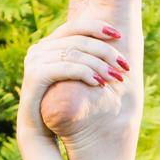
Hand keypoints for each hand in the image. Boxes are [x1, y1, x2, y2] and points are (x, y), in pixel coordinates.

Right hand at [16, 20, 127, 147]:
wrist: (40, 133)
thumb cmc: (60, 106)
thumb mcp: (74, 79)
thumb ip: (84, 61)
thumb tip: (110, 48)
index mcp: (47, 45)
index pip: (75, 27)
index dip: (98, 28)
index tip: (119, 36)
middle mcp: (38, 49)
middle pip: (78, 41)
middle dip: (105, 52)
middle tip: (124, 66)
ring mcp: (35, 61)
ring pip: (74, 54)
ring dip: (99, 66)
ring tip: (116, 78)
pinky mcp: (35, 76)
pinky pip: (66, 68)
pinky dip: (85, 73)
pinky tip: (99, 83)